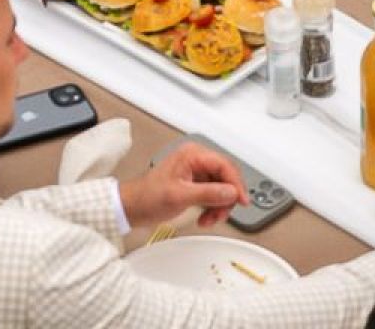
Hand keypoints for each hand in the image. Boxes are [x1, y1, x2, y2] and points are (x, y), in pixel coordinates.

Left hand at [119, 144, 245, 231]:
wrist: (133, 207)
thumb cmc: (148, 197)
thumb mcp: (180, 196)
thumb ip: (208, 193)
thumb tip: (231, 192)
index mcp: (191, 155)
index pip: (225, 165)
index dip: (236, 184)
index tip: (241, 201)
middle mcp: (196, 161)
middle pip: (227, 178)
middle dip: (226, 199)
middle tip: (219, 214)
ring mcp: (197, 173)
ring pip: (224, 190)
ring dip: (219, 207)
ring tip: (208, 218)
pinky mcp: (196, 185)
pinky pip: (215, 197)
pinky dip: (213, 209)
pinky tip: (204, 217)